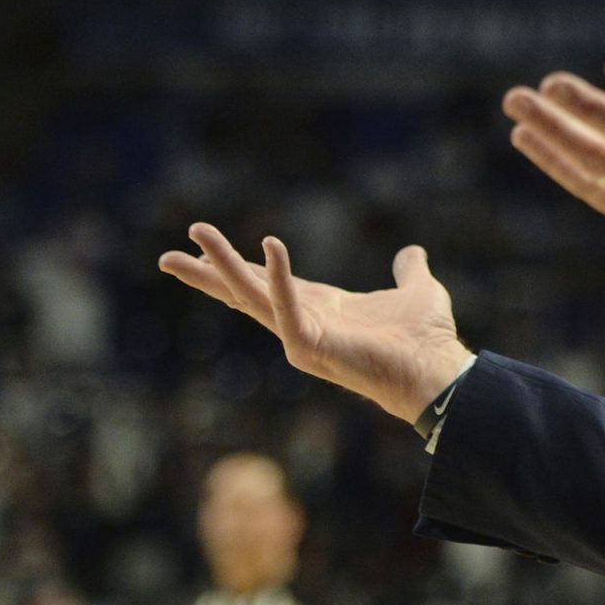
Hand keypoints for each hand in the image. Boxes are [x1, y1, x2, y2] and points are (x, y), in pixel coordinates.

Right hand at [159, 224, 474, 423]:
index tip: (203, 250)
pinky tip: (269, 245)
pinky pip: (287, 307)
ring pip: (251, 296)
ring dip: (222, 266)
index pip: (268, 284)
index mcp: (320, 307)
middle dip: (208, 273)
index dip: (239, 266)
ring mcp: (302, 335)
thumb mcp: (418, 291)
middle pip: (244, 292)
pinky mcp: (311, 345)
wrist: (438, 370)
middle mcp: (303, 321)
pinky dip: (279, 277)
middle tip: (166, 256)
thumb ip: (409, 271)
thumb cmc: (427, 339)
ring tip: (197, 234)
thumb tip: (412, 254)